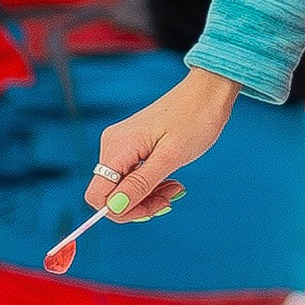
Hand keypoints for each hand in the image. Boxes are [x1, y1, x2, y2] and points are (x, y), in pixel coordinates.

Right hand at [90, 67, 239, 221]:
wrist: (206, 93)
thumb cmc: (195, 120)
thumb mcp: (171, 157)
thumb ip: (141, 183)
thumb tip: (114, 207)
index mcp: (118, 147)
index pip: (98, 195)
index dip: (121, 211)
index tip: (154, 208)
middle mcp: (112, 145)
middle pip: (111, 194)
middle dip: (140, 204)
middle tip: (171, 198)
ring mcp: (120, 144)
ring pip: (122, 187)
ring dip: (148, 195)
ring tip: (175, 188)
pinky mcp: (130, 144)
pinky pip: (131, 176)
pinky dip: (149, 184)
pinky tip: (169, 180)